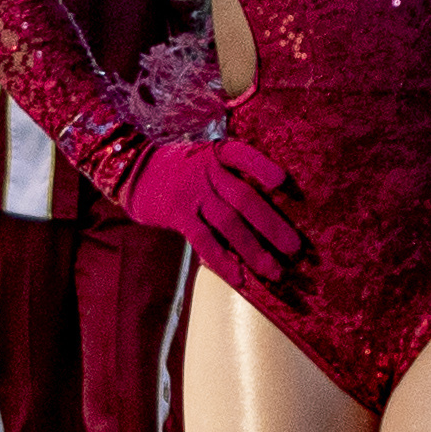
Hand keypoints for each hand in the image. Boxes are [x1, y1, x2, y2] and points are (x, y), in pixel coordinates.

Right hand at [122, 135, 302, 289]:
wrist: (134, 171)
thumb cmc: (181, 171)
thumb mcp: (205, 160)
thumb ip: (231, 177)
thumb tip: (270, 215)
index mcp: (217, 154)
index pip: (243, 155)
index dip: (263, 168)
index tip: (284, 184)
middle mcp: (206, 171)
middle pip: (244, 198)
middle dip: (272, 225)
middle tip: (295, 249)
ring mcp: (191, 193)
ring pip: (228, 223)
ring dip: (254, 250)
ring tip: (275, 271)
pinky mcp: (177, 214)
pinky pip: (204, 240)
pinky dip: (222, 260)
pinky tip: (239, 278)